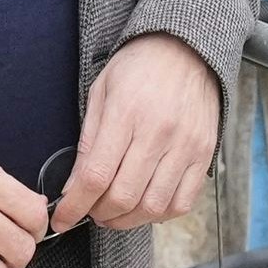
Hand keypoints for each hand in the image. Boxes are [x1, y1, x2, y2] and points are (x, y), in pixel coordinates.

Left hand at [52, 34, 220, 232]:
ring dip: (127, 220)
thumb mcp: (101, 92)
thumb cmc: (138, 67)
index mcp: (126, 113)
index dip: (75, 206)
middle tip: (89, 211)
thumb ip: (88, 141)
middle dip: (98, 214)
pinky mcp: (205, 154)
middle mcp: (159, 132)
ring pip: (153, 206)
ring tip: (113, 213)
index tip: (62, 218)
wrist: (186, 48)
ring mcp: (186, 146)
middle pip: (123, 196)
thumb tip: (73, 187)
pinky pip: (182, 202)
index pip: (96, 176)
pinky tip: (144, 206)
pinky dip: (159, 215)